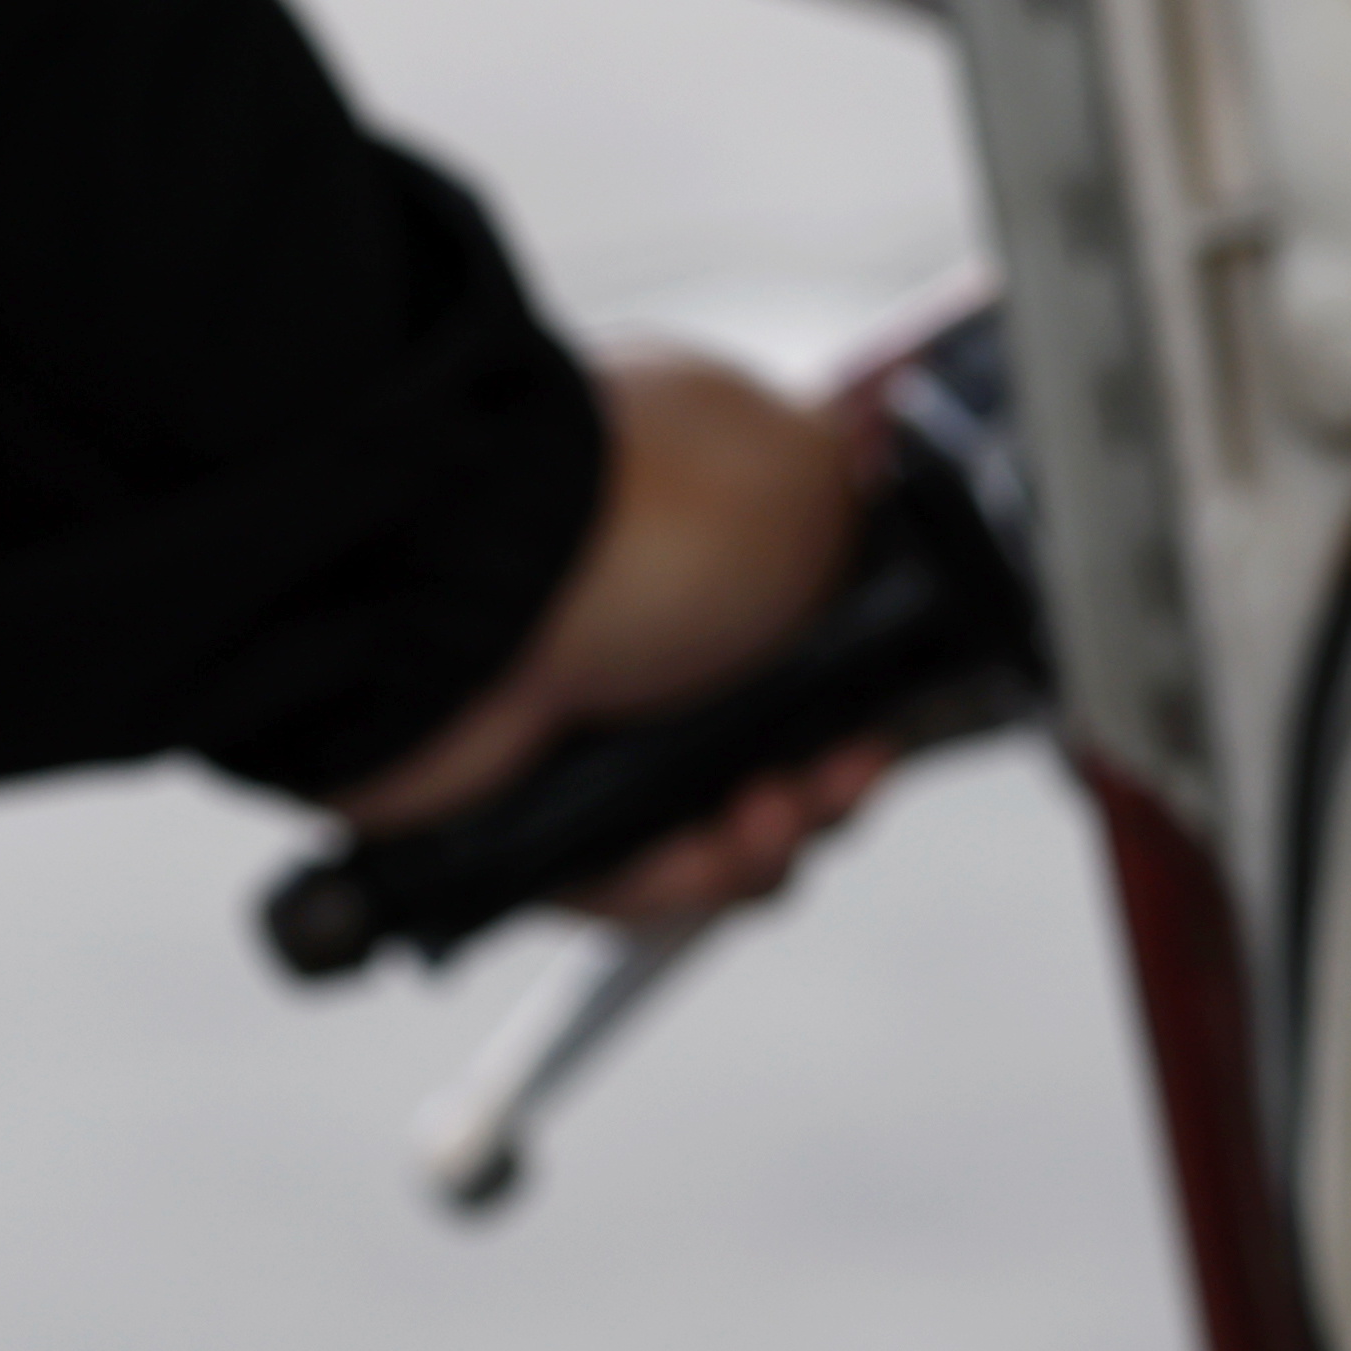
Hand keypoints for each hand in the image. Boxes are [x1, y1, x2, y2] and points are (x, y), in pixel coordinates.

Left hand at [323, 350, 900, 923]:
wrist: (467, 601)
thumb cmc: (627, 516)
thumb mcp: (807, 471)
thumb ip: (868, 510)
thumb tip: (882, 529)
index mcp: (698, 515)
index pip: (811, 627)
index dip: (865, 688)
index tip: (884, 713)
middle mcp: (637, 609)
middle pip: (769, 740)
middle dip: (822, 780)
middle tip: (831, 776)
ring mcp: (578, 708)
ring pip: (706, 821)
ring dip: (760, 841)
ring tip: (760, 819)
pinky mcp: (525, 802)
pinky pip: (630, 876)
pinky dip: (678, 879)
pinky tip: (704, 855)